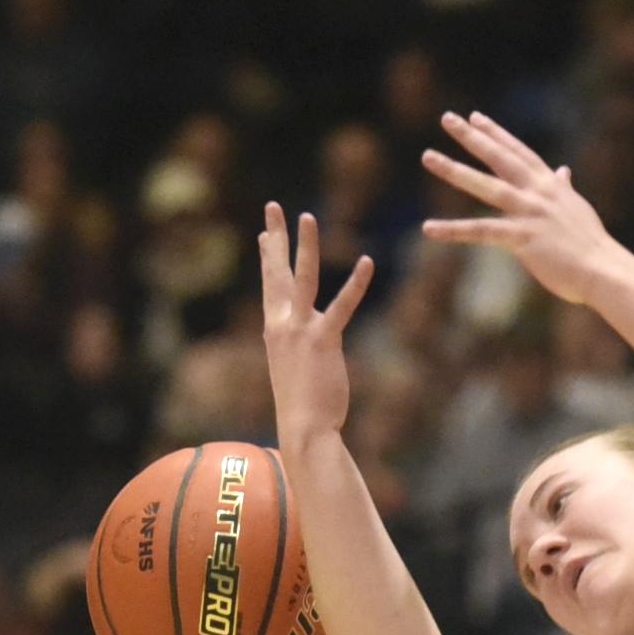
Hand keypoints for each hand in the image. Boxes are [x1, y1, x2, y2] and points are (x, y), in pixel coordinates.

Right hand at [260, 204, 372, 445]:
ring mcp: (301, 330)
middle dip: (276, 236)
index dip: (269, 257)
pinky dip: (356, 283)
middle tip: (273, 206)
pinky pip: (342, 305)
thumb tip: (302, 344)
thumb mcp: (293, 368)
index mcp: (274, 330)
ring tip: (307, 217)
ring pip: (302, 279)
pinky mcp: (324, 340)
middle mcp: (281, 324)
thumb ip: (296, 348)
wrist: (304, 428)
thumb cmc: (302, 405)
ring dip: (305, 246)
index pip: (270, 285)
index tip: (267, 233)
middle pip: (277, 272)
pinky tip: (366, 261)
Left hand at [419, 112, 627, 306]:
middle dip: (472, 137)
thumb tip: (564, 170)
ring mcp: (530, 213)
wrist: (605, 271)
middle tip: (447, 118)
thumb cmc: (592, 246)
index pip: (519, 152)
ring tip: (428, 157)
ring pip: (486, 186)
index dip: (496, 134)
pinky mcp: (523, 238)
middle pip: (500, 158)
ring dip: (455, 171)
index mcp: (550, 186)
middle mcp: (538, 192)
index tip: (476, 117)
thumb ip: (565, 188)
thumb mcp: (577, 209)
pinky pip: (482, 232)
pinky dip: (454, 231)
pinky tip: (428, 228)